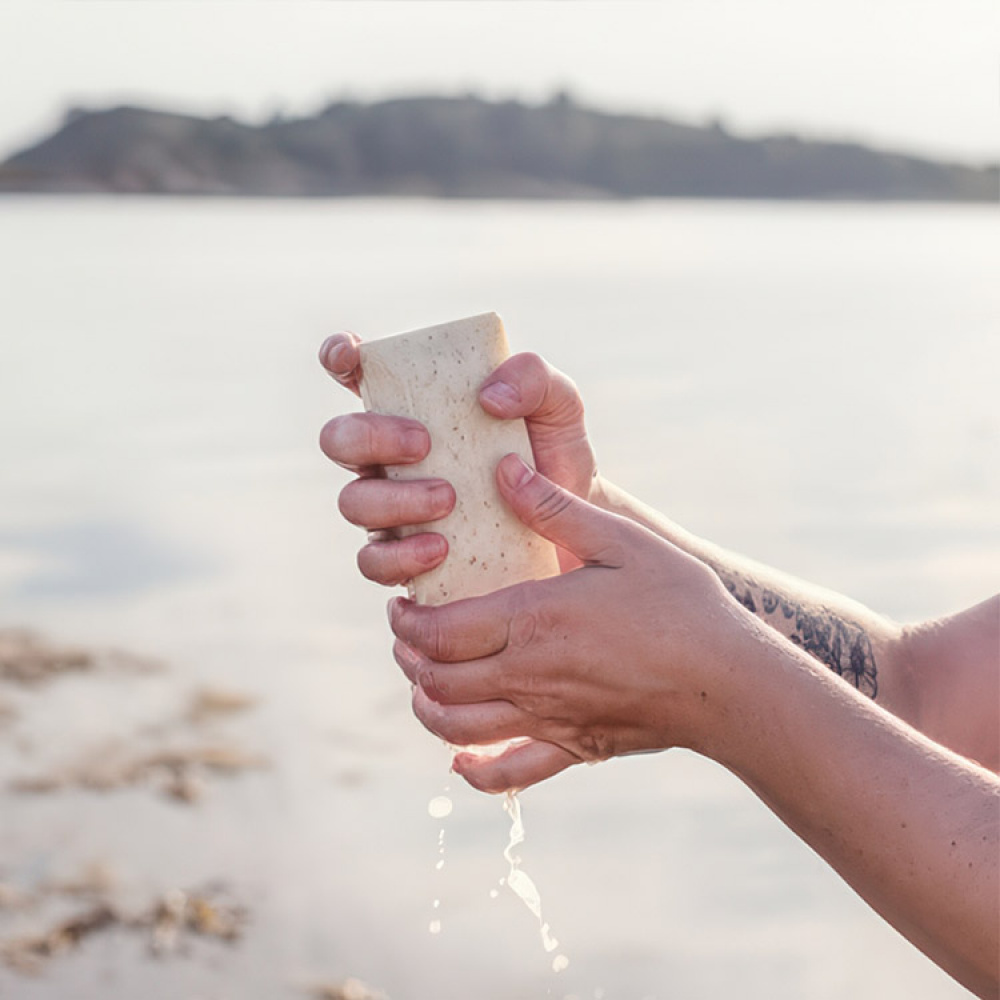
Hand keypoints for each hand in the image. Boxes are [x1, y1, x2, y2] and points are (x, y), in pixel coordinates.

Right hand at [319, 333, 597, 583]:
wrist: (574, 530)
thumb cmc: (552, 456)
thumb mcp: (557, 405)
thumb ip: (532, 377)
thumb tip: (488, 396)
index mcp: (416, 405)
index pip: (358, 372)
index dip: (340, 357)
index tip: (348, 356)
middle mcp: (389, 455)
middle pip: (339, 439)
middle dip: (371, 438)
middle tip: (425, 444)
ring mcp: (391, 508)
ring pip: (354, 502)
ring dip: (395, 500)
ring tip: (450, 500)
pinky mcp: (403, 558)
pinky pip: (374, 561)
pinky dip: (400, 555)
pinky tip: (441, 549)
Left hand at [388, 454, 746, 793]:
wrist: (730, 683)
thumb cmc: (681, 604)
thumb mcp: (622, 541)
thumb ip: (556, 508)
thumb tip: (504, 469)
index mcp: (533, 621)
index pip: (438, 632)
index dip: (406, 621)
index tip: (402, 604)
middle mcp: (528, 677)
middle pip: (437, 680)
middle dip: (409, 657)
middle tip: (409, 635)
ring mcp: (548, 719)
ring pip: (457, 727)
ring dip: (428, 706)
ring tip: (425, 681)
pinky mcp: (573, 748)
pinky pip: (511, 774)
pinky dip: (477, 773)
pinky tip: (462, 763)